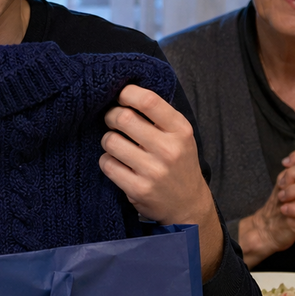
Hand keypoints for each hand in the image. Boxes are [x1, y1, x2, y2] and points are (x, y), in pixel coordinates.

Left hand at [99, 85, 212, 224]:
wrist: (188, 204)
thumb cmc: (178, 162)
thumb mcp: (179, 135)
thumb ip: (158, 114)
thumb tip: (124, 91)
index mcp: (180, 130)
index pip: (148, 100)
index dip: (126, 93)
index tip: (121, 97)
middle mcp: (169, 149)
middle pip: (123, 118)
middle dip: (111, 116)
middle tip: (113, 121)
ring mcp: (153, 171)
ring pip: (110, 141)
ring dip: (108, 140)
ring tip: (117, 145)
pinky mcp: (138, 189)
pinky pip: (107, 164)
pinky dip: (107, 160)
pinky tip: (117, 163)